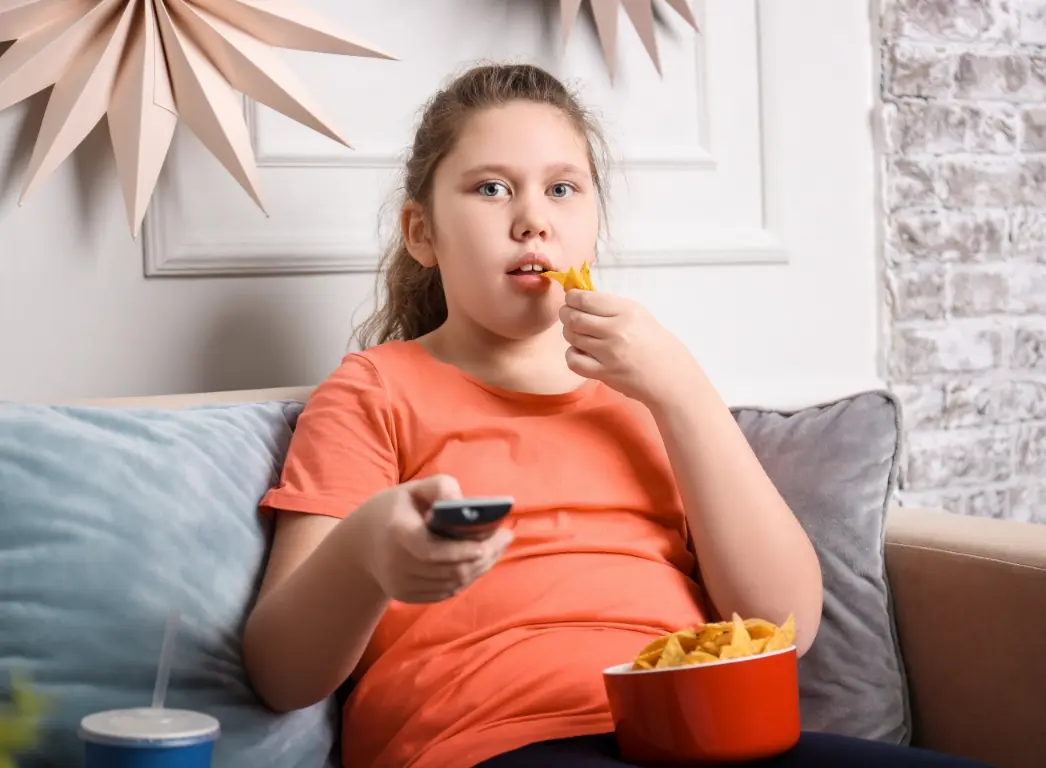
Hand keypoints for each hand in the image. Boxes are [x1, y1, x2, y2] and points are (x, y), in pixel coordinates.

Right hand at [358, 475, 512, 603]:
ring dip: (481, 566)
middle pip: (450, 569)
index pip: (431, 551)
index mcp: (397, 534)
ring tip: (499, 546)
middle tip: (506, 537)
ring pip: (453, 582)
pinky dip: (468, 576)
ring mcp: (402, 585)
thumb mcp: (414, 489)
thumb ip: (442, 488)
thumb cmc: (396, 509)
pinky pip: (447, 591)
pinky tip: (481, 560)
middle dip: (484, 555)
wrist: (362, 544)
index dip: (461, 551)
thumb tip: (465, 504)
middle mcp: (397, 565)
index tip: (486, 544)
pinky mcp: (408, 597)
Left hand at [560, 289, 693, 404]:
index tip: (571, 300)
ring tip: (579, 334)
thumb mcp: (639, 315)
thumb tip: (581, 299)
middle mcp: (616, 329)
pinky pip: (573, 360)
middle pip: (573, 317)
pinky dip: (572, 355)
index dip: (571, 298)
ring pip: (571, 337)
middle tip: (568, 316)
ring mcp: (609, 352)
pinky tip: (581, 353)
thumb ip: (611, 307)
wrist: (671, 376)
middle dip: (565, 315)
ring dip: (570, 334)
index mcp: (626, 311)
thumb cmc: (656, 344)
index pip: (585, 299)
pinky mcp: (604, 373)